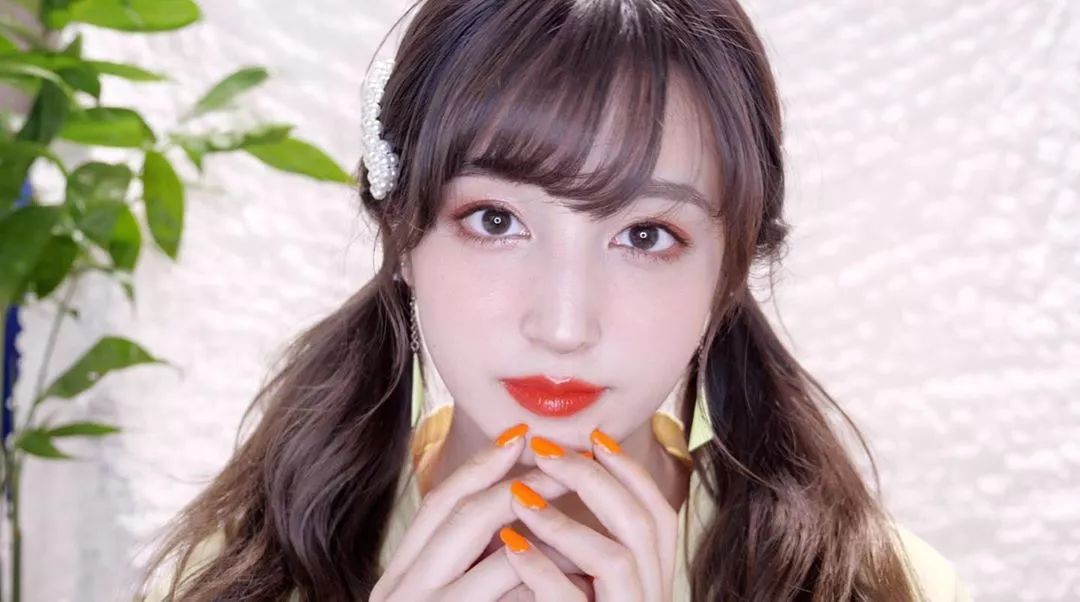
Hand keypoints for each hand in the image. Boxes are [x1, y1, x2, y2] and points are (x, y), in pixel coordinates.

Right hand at [371, 423, 576, 601]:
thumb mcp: (451, 600)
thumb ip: (471, 568)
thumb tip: (520, 515)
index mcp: (398, 579)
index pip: (438, 504)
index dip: (480, 465)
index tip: (520, 435)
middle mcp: (400, 593)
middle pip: (461, 515)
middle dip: (519, 482)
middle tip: (563, 460)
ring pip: (498, 556)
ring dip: (547, 534)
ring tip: (586, 520)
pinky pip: (513, 593)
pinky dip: (549, 577)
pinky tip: (582, 573)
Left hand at [499, 429, 678, 601]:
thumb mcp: (585, 580)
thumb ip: (585, 545)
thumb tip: (562, 477)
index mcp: (653, 580)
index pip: (659, 515)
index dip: (631, 471)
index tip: (594, 437)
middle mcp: (652, 598)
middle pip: (644, 525)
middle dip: (593, 479)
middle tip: (543, 451)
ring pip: (616, 558)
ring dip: (564, 522)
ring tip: (518, 496)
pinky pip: (573, 598)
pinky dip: (541, 568)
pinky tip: (511, 545)